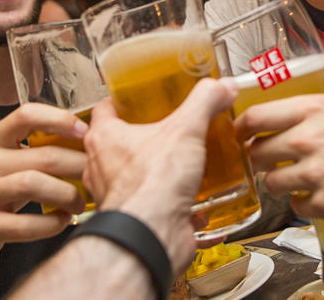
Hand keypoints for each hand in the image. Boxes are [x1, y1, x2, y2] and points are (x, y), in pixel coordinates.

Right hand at [0, 103, 87, 289]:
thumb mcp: (7, 157)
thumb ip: (38, 146)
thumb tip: (91, 138)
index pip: (27, 115)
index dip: (60, 119)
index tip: (86, 131)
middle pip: (42, 156)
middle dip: (78, 165)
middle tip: (96, 174)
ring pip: (34, 185)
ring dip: (67, 194)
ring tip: (80, 202)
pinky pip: (26, 224)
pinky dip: (52, 223)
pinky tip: (63, 220)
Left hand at [83, 78, 237, 277]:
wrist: (152, 235)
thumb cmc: (151, 185)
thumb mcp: (185, 130)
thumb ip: (204, 103)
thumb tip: (220, 87)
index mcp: (105, 139)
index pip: (104, 111)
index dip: (121, 102)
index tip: (136, 99)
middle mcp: (103, 168)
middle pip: (119, 144)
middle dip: (143, 138)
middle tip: (167, 130)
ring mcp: (117, 196)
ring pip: (134, 177)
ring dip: (156, 172)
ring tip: (183, 163)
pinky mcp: (135, 220)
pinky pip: (152, 207)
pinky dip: (170, 203)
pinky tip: (193, 198)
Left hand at [234, 89, 323, 221]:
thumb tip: (310, 97)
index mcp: (314, 110)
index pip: (256, 117)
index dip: (242, 126)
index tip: (239, 131)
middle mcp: (308, 140)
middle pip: (257, 152)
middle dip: (260, 157)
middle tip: (270, 159)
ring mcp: (314, 174)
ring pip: (271, 183)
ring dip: (279, 182)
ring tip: (297, 180)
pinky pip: (296, 206)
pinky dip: (304, 203)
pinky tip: (320, 195)